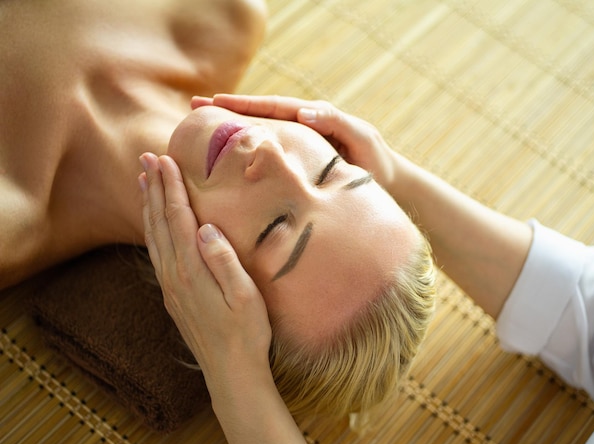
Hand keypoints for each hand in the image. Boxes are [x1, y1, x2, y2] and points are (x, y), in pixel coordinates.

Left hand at [139, 153, 271, 387]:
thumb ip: (224, 260)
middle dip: (154, 188)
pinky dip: (151, 231)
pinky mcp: (172, 296)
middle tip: (147, 158)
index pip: (179, 219)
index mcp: (193, 270)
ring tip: (143, 182)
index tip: (165, 160)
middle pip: (160, 223)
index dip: (172, 188)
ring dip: (148, 207)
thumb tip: (205, 228)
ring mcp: (170, 287)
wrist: (230, 372)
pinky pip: (156, 253)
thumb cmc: (246, 333)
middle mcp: (175, 275)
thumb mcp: (245, 296)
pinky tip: (153, 224)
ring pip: (153, 237)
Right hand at [191, 94, 403, 189]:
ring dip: (234, 128)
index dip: (243, 105)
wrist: (389, 183)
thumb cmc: (377, 163)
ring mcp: (301, 143)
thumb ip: (337, 123)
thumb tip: (305, 111)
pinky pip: (271, 150)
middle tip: (195, 106)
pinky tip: (231, 156)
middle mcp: (304, 126)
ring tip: (204, 126)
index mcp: (314, 118)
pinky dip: (250, 147)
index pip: (273, 107)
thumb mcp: (361, 140)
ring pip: (262, 131)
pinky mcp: (302, 159)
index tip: (214, 102)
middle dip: (228, 110)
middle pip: (260, 114)